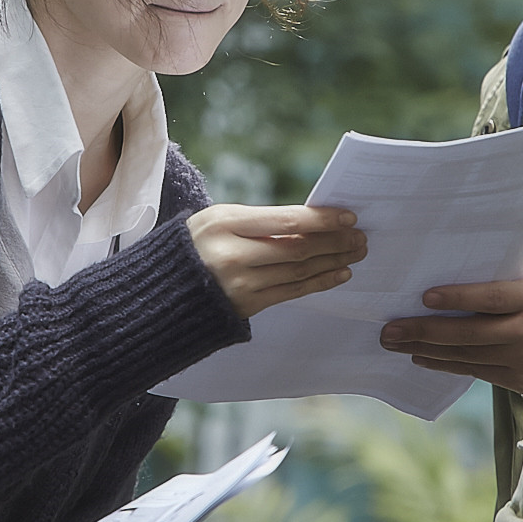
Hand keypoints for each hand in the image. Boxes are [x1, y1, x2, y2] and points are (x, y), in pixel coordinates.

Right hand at [187, 205, 366, 318]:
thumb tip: (313, 222)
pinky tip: (338, 274)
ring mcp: (240, 284)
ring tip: (355, 253)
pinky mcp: (246, 306)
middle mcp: (232, 254)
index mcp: (224, 223)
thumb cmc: (198, 244)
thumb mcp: (220, 220)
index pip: (286, 220)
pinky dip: (319, 282)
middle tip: (359, 237)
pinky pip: (292, 292)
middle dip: (334, 241)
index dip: (322, 219)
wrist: (163, 288)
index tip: (348, 216)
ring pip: (299, 271)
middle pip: (298, 247)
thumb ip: (261, 221)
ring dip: (333, 262)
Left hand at [377, 277, 522, 394]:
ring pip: (465, 355)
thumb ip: (499, 288)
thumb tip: (446, 288)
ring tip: (395, 342)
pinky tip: (420, 356)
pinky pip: (473, 371)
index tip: (425, 297)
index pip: (491, 299)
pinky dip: (444, 363)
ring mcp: (522, 360)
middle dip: (424, 331)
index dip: (458, 299)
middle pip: (469, 333)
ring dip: (425, 349)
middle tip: (390, 329)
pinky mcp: (516, 381)